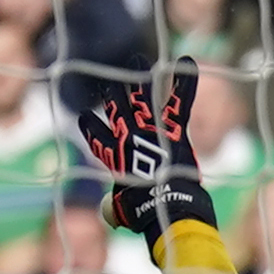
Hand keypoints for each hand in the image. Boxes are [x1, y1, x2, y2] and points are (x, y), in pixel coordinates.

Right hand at [78, 73, 215, 241]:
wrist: (163, 203)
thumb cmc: (142, 210)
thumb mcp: (122, 209)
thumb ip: (114, 207)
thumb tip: (110, 214)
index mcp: (114, 155)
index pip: (96, 136)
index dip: (90, 127)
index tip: (85, 119)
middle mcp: (129, 136)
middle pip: (117, 108)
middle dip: (113, 94)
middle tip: (111, 85)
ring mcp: (151, 128)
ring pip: (143, 96)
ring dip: (139, 76)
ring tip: (138, 58)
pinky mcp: (174, 127)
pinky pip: (180, 100)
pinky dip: (186, 81)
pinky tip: (188, 60)